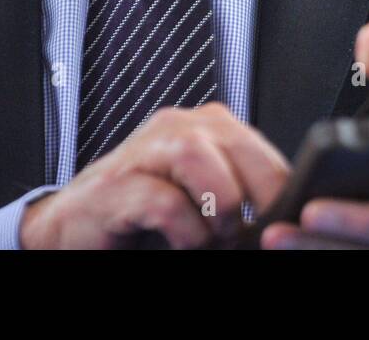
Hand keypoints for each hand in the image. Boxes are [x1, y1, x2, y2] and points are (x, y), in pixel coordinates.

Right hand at [20, 102, 288, 248]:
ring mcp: (143, 151)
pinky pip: (164, 202)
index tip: (290, 217)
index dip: (281, 185)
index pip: (261, 146)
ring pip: (198, 157)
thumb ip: (240, 187)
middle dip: (256, 194)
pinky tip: (184, 242)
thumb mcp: (204, 192)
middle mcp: (177, 127)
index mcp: (207, 126)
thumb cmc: (145, 210)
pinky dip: (185, 230)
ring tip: (217, 235)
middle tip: (251, 230)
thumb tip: (289, 212)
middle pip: (236, 143)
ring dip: (219, 205)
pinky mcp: (116, 186)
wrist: (78, 224)